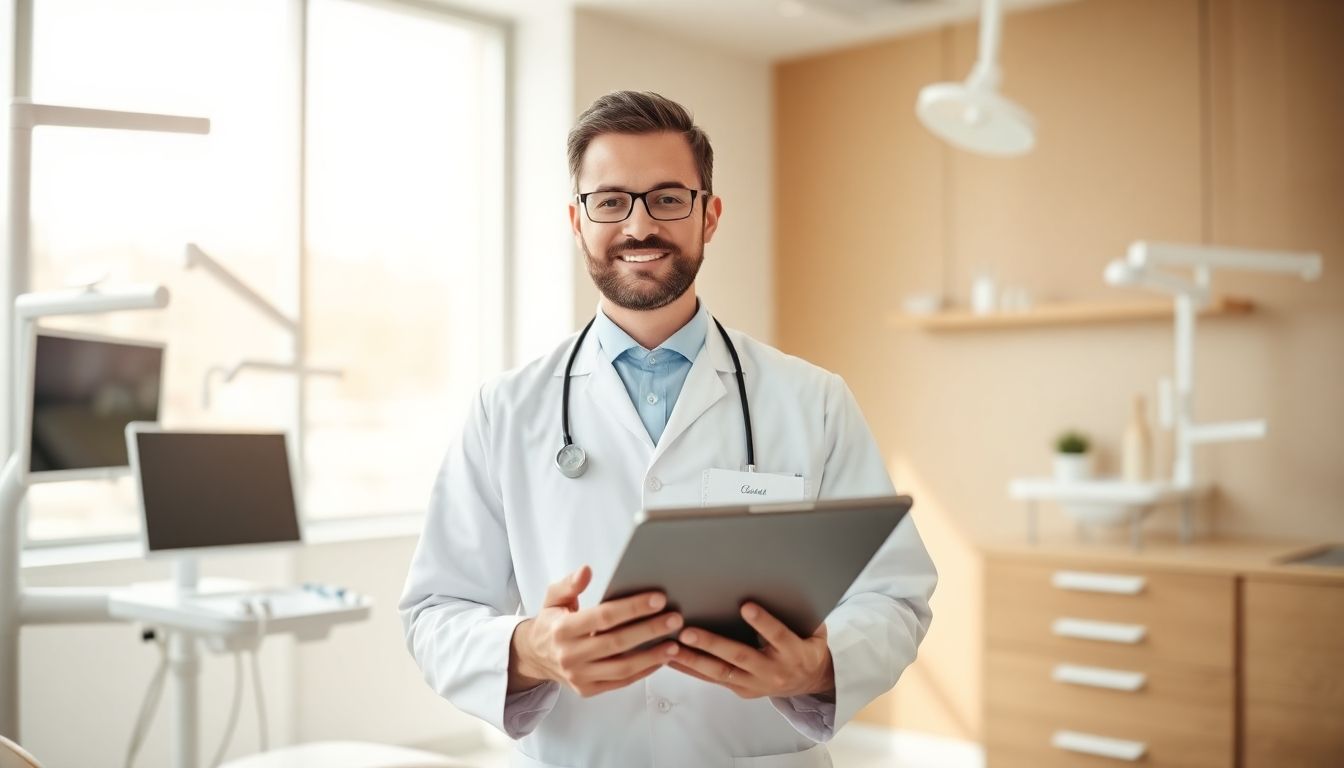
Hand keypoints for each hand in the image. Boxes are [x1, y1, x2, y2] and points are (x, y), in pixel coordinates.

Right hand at [509, 565, 682, 697]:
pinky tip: (661, 659)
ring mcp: (579, 676)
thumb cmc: (551, 623)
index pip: (603, 617)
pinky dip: (644, 671)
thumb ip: (569, 584)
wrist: (536, 656)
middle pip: (616, 643)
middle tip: (674, 619)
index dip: (632, 608)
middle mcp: (569, 655)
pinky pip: (621, 682)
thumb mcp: (553, 599)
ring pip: (622, 668)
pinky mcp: (588, 690)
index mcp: (562, 629)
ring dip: (651, 656)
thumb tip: (586, 570)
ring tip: (675, 643)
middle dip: (649, 630)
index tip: (658, 599)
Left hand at [668, 602, 833, 699]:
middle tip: (688, 631)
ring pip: (721, 672)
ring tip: (672, 647)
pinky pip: (714, 680)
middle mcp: (774, 670)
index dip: (763, 622)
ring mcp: (756, 683)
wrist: (811, 681)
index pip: (778, 635)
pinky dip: (692, 669)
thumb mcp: (812, 628)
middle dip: (713, 644)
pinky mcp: (742, 690)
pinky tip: (673, 658)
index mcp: (794, 652)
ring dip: (695, 659)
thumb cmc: (806, 644)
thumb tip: (779, 583)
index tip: (745, 605)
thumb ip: (797, 611)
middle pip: (741, 656)